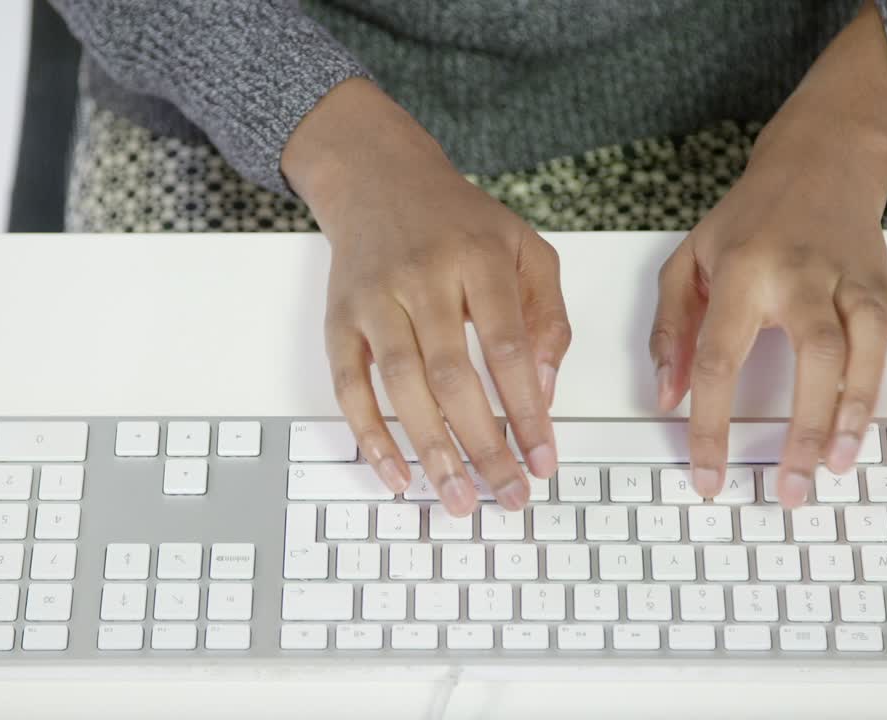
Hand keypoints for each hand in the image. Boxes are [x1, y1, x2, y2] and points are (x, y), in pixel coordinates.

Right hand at [282, 79, 568, 515]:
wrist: (378, 178)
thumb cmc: (459, 223)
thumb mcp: (525, 249)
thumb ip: (547, 316)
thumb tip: (542, 392)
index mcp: (479, 259)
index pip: (507, 348)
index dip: (527, 411)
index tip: (544, 460)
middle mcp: (422, 277)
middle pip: (453, 377)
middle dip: (484, 446)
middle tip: (507, 496)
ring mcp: (374, 299)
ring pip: (401, 387)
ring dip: (432, 452)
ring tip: (460, 499)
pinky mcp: (339, 320)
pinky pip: (348, 387)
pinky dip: (370, 437)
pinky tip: (397, 475)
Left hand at [649, 124, 886, 507]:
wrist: (814, 161)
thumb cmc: (747, 221)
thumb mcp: (687, 262)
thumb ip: (670, 330)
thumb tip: (668, 396)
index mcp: (743, 274)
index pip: (720, 359)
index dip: (711, 424)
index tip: (707, 475)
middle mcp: (802, 276)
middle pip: (813, 352)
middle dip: (807, 425)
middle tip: (795, 485)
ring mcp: (852, 280)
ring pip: (871, 342)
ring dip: (863, 404)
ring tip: (847, 461)